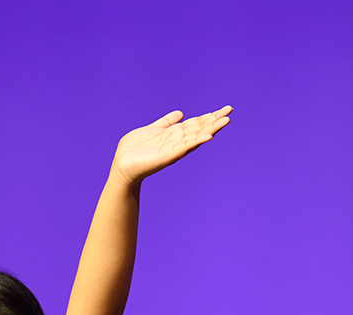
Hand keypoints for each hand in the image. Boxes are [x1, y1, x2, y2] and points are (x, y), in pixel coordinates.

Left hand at [110, 107, 232, 185]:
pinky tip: (208, 136)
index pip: (196, 123)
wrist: (122, 165)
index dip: (210, 116)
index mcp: (174, 134)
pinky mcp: (167, 156)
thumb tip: (180, 113)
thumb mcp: (153, 129)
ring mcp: (174, 149)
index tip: (225, 110)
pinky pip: (185, 147)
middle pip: (200, 129)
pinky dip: (196, 141)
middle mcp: (177, 142)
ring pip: (196, 137)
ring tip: (225, 122)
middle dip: (215, 121)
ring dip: (211, 129)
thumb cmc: (135, 149)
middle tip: (230, 112)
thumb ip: (166, 122)